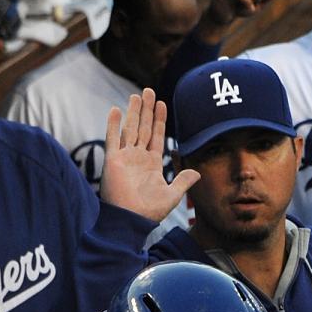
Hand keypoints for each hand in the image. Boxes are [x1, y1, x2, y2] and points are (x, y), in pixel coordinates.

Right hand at [99, 90, 198, 219]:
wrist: (131, 220)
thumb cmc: (150, 212)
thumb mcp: (172, 195)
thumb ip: (183, 181)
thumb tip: (198, 173)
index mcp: (152, 164)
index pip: (157, 136)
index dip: (160, 120)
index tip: (163, 104)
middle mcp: (138, 158)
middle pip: (144, 128)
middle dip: (147, 110)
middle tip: (149, 91)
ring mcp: (125, 158)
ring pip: (130, 129)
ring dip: (133, 112)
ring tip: (137, 95)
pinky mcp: (112, 161)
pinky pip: (112, 138)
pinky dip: (113, 124)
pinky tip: (116, 110)